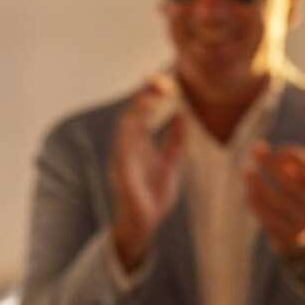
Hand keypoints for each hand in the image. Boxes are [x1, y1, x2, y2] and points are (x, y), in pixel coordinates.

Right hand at [108, 76, 186, 270]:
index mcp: (138, 144)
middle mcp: (127, 149)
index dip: (148, 94)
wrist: (145, 224)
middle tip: (158, 81)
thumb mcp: (170, 162)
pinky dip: (129, 137)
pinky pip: (122, 152)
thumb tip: (182, 114)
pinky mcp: (122, 176)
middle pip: (131, 115)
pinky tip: (139, 124)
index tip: (163, 79)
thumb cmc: (153, 195)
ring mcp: (122, 161)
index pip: (141, 112)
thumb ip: (175, 140)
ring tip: (150, 99)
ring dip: (136, 113)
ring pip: (124, 130)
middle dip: (142, 97)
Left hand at [247, 117, 304, 256]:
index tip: (278, 149)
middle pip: (292, 185)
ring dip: (259, 185)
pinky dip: (257, 204)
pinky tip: (248, 191)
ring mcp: (303, 225)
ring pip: (278, 204)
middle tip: (255, 148)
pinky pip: (269, 220)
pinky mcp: (288, 238)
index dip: (294, 157)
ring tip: (247, 171)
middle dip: (272, 165)